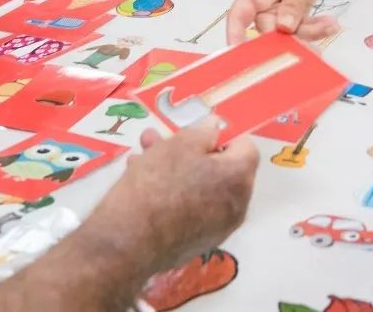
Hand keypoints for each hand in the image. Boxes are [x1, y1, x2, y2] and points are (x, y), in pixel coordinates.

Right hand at [86, 120, 257, 279]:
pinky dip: (174, 192)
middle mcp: (237, 206)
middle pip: (219, 168)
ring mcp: (217, 229)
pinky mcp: (195, 244)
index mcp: (240, 179)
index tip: (197, 131)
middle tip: (162, 138)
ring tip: (142, 153)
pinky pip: (191, 208)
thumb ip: (204, 131)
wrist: (127, 243)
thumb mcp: (180, 144)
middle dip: (190, 150)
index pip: (245, 147)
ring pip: (200, 187)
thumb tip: (216, 127)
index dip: (222, 134)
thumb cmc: (158, 183)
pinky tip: (140, 179)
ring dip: (175, 168)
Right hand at [226, 0, 337, 44]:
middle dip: (292, 36)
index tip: (239, 55)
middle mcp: (262, 5)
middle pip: (269, 31)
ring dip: (309, 32)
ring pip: (287, 34)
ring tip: (330, 24)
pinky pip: (299, 30)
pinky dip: (314, 29)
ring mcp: (276, 12)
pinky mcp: (290, 17)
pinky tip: (329, 24)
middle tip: (317, 31)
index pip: (238, 16)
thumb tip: (284, 28)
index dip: (235, 36)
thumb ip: (293, 3)